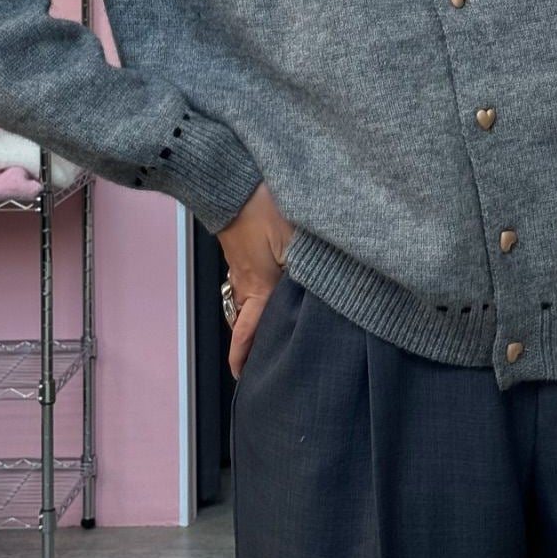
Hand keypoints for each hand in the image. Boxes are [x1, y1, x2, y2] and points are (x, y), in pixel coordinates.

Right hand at [218, 182, 295, 379]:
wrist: (232, 181)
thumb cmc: (261, 209)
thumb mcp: (294, 239)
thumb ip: (309, 266)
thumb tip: (323, 286)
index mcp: (258, 287)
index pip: (248, 332)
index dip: (243, 356)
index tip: (241, 376)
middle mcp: (246, 281)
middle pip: (249, 319)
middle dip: (258, 338)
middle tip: (271, 352)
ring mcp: (241, 266)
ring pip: (250, 299)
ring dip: (261, 313)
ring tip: (278, 323)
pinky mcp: (243, 250)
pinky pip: (252, 279)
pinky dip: (263, 289)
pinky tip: (279, 282)